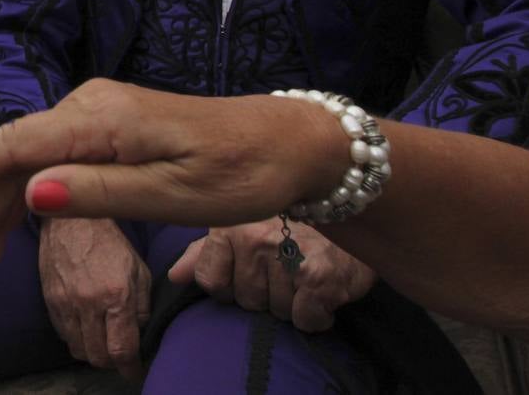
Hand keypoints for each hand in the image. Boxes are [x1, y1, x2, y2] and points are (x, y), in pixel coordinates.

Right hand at [0, 80, 343, 267]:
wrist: (288, 143)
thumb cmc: (239, 173)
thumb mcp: (173, 196)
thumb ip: (99, 193)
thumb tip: (30, 192)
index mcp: (103, 118)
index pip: (18, 143)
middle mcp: (93, 103)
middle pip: (18, 150)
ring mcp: (103, 109)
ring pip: (34, 152)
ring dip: (6, 197)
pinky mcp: (114, 121)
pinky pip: (57, 149)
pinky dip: (34, 183)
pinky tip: (26, 213)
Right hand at [39, 217, 149, 377]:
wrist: (72, 221)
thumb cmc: (111, 243)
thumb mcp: (138, 270)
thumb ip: (142, 305)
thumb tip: (141, 334)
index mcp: (116, 295)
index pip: (122, 348)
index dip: (130, 368)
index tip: (134, 372)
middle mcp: (89, 303)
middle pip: (98, 356)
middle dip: (112, 363)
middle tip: (119, 356)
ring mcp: (66, 304)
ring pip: (79, 350)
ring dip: (93, 353)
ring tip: (102, 342)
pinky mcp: (50, 302)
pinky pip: (64, 335)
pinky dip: (76, 339)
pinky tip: (86, 327)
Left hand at [169, 220, 375, 330]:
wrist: (354, 210)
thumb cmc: (295, 222)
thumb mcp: (243, 227)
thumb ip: (206, 253)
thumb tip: (175, 276)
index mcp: (231, 225)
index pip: (211, 280)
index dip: (230, 285)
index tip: (251, 272)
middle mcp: (255, 238)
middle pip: (245, 299)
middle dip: (265, 294)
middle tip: (285, 271)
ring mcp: (286, 256)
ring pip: (275, 311)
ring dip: (292, 303)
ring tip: (304, 276)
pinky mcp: (318, 276)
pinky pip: (305, 319)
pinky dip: (316, 314)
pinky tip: (321, 291)